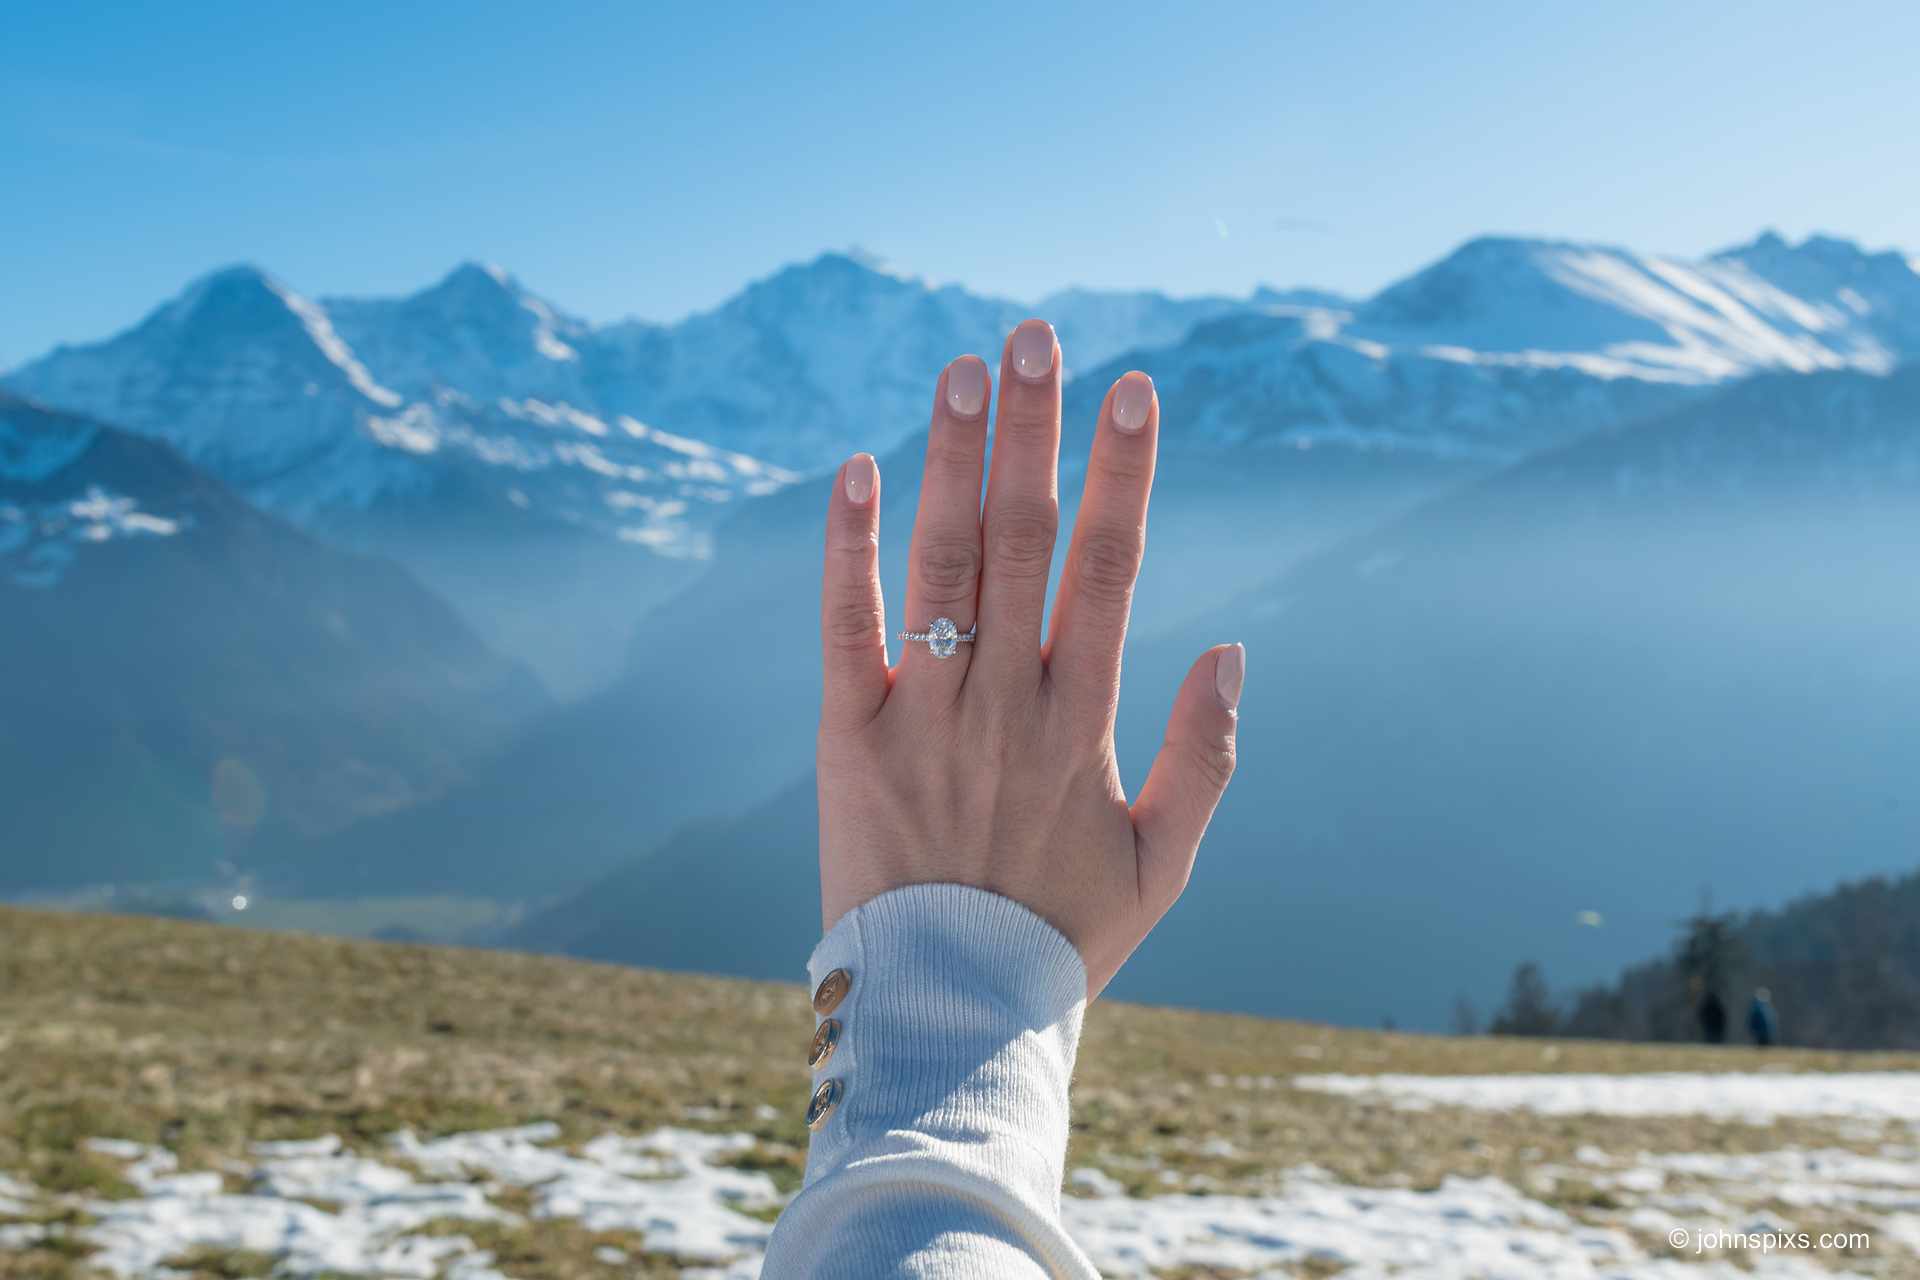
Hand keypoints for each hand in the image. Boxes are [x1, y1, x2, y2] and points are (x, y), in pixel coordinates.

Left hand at [815, 319, 1242, 997]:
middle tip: (1035, 336)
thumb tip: (1231, 646)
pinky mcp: (850, 738)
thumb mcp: (1166, 863)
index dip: (1122, 474)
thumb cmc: (1063, 935)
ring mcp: (926, 715)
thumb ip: (1208, 757)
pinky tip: (858, 470)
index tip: (1131, 389)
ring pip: (943, 565)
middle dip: (1033, 432)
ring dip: (954, 460)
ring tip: (965, 369)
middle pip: (1024, 540)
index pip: (1110, 568)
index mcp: (1086, 721)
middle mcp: (1007, 701)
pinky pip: (845, 628)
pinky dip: (850, 550)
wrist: (946, 1013)